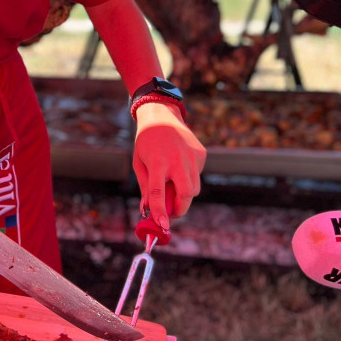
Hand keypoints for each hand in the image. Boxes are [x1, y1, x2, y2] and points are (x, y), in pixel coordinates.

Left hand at [132, 102, 205, 229]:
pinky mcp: (200, 153)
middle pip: (186, 194)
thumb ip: (146, 187)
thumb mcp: (139, 163)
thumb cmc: (146, 142)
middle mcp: (177, 159)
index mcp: (157, 162)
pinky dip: (189, 178)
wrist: (161, 115)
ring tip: (173, 184)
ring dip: (184, 195)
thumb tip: (149, 211)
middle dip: (180, 209)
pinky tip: (180, 166)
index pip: (158, 193)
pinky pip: (197, 175)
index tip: (163, 225)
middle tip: (172, 212)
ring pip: (194, 188)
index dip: (161, 212)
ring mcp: (191, 156)